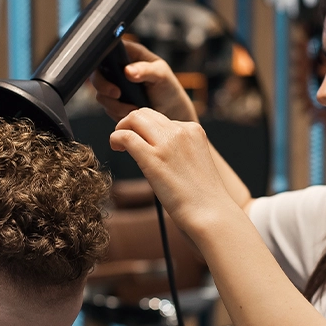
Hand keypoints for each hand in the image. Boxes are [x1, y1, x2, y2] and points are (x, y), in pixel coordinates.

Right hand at [90, 41, 198, 121]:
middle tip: (117, 93)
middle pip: (97, 72)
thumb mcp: (161, 75)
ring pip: (100, 93)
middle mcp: (118, 69)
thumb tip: (128, 71)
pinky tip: (131, 110)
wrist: (171, 112)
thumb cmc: (168, 88)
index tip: (109, 70)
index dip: (102, 57)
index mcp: (129, 54)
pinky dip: (117, 112)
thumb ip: (146, 70)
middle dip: (103, 85)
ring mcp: (114, 86)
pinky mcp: (114, 102)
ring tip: (132, 107)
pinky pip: (107, 107)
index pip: (108, 49)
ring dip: (114, 103)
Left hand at [110, 108, 237, 234]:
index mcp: (193, 130)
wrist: (210, 212)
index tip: (144, 143)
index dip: (149, 130)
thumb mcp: (195, 162)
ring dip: (122, 127)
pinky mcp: (152, 157)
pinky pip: (126, 136)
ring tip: (119, 144)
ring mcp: (166, 143)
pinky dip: (116, 138)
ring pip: (134, 118)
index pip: (163, 120)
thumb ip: (179, 150)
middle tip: (126, 140)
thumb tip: (157, 150)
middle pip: (145, 113)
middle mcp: (180, 131)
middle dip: (132, 123)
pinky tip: (116, 148)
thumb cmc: (202, 196)